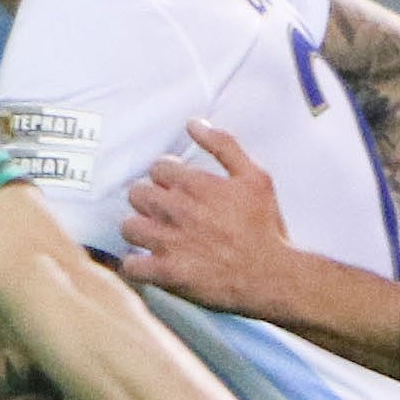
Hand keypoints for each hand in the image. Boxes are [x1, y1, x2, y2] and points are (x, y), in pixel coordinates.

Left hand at [120, 123, 295, 313]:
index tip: (173, 189)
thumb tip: (195, 124)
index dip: (164, 178)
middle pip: (137, 194)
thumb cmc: (265, 229)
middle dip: (147, 201)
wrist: (271, 275)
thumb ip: (224, 146)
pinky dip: (136, 265)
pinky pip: (131, 266)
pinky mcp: (166, 272)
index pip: (157, 168)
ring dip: (138, 231)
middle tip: (162, 213)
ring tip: (153, 238)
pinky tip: (148, 264)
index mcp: (196, 184)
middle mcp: (178, 210)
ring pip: (128, 227)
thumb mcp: (255, 177)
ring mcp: (169, 242)